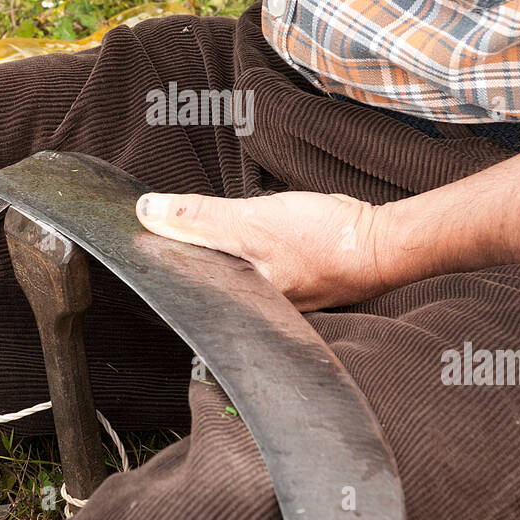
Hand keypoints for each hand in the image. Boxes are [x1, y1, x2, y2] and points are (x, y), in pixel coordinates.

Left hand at [135, 190, 390, 310]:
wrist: (382, 243)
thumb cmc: (323, 241)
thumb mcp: (251, 223)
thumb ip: (199, 218)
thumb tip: (147, 211)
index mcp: (238, 302)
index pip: (185, 285)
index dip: (161, 260)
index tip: (138, 237)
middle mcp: (254, 308)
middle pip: (206, 281)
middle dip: (186, 257)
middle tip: (163, 226)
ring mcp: (276, 297)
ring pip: (231, 273)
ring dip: (215, 252)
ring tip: (194, 229)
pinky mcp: (293, 280)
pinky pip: (254, 265)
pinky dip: (244, 250)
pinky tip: (243, 237)